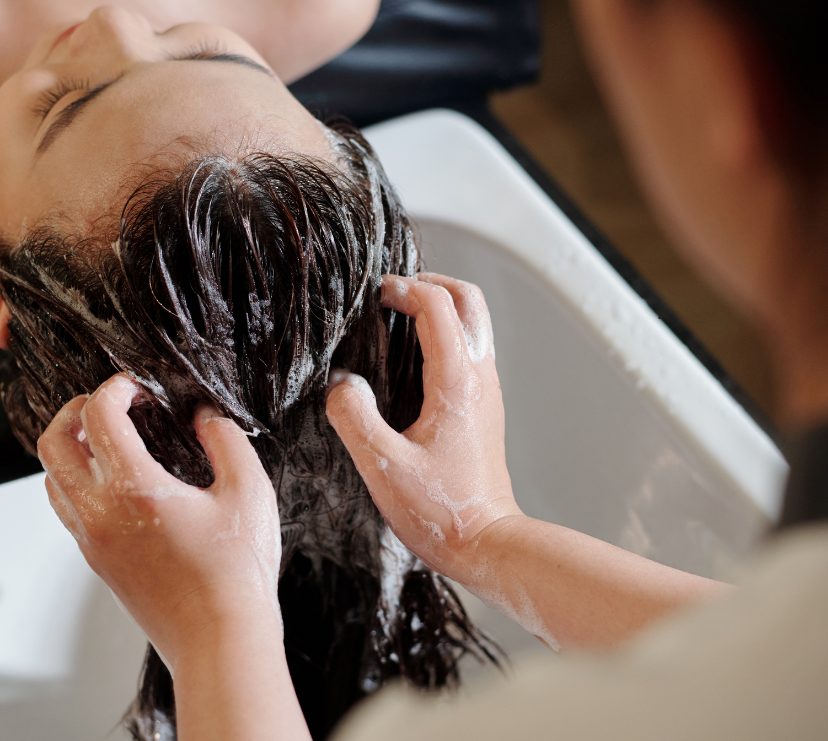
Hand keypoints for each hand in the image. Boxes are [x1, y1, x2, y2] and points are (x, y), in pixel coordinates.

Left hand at [37, 374, 281, 667]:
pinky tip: (121, 481)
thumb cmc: (237, 575)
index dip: (117, 387)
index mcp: (134, 489)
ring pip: (52, 478)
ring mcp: (92, 541)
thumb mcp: (250, 491)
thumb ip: (225, 440)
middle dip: (76, 409)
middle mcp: (100, 514)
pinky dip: (80, 482)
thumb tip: (204, 416)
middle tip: (113, 403)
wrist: (220, 640)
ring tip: (113, 440)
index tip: (140, 386)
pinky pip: (68, 509)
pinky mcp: (97, 562)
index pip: (98, 415)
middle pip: (52, 442)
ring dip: (73, 448)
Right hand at [325, 273, 521, 578]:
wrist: (486, 543)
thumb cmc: (440, 511)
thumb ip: (354, 418)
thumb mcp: (383, 467)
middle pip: (467, 299)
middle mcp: (479, 377)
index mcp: (456, 381)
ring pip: (473, 322)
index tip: (372, 296)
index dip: (402, 289)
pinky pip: (470, 350)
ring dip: (439, 307)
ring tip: (397, 318)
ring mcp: (486, 391)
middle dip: (429, 283)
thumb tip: (340, 383)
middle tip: (391, 293)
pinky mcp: (484, 408)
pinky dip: (444, 335)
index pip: (436, 305)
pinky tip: (409, 361)